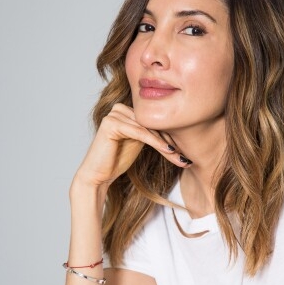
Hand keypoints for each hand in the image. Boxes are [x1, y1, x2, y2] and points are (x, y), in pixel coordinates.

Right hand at [73, 103, 189, 190]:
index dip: (170, 137)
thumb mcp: (139, 143)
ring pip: (148, 128)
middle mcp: (120, 108)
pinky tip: (168, 150)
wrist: (98, 175)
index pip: (153, 121)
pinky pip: (140, 132)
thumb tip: (178, 130)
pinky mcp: (111, 123)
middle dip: (170, 141)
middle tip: (185, 158)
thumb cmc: (117, 160)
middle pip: (152, 124)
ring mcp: (114, 114)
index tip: (185, 152)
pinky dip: (155, 142)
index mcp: (126, 110)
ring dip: (166, 144)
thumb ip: (151, 133)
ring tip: (179, 157)